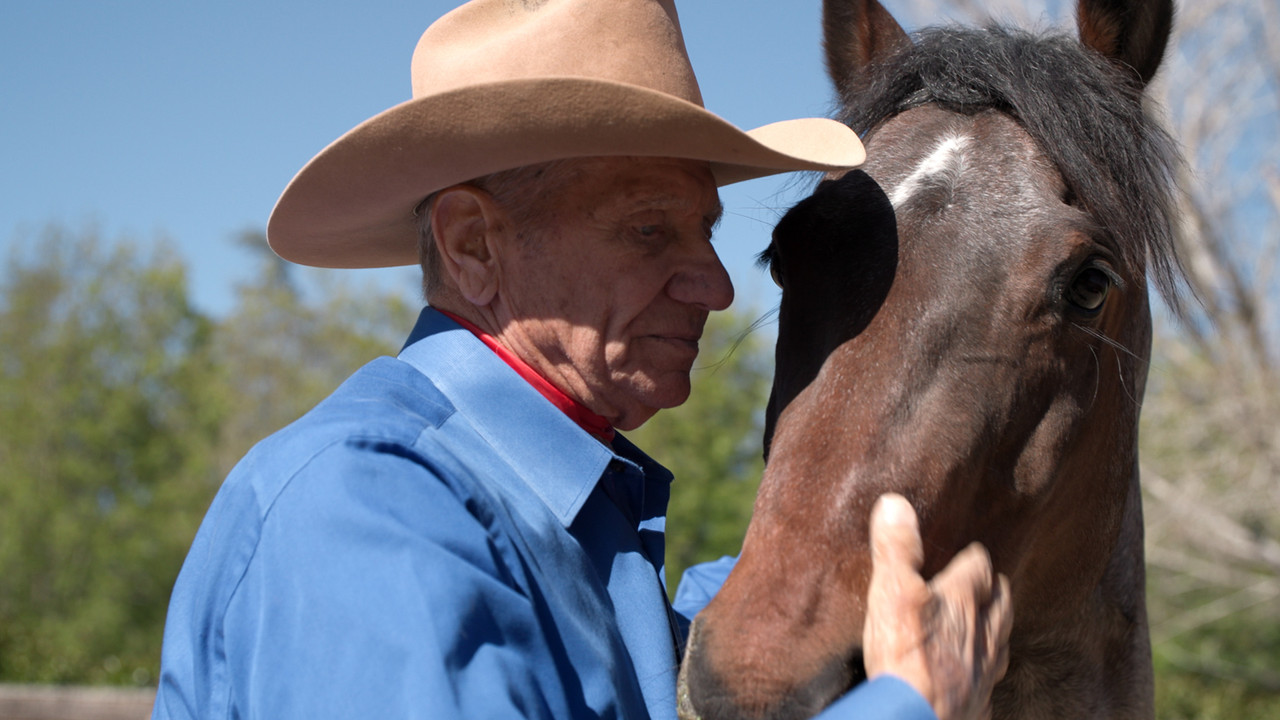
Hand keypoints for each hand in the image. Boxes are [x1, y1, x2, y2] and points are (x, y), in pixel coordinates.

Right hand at [861, 494, 1011, 719]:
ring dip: (998, 632)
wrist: (917, 718)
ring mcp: (983, 674)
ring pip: (1000, 645)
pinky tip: (978, 681)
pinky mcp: (976, 706)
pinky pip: (988, 687)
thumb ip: (896, 549)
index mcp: (962, 602)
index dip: (976, 559)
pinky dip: (985, 678)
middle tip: (993, 584)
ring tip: (993, 626)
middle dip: (997, 592)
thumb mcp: (892, 592)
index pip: (978, 570)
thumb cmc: (905, 654)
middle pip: (1000, 607)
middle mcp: (982, 636)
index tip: (974, 553)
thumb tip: (896, 504)